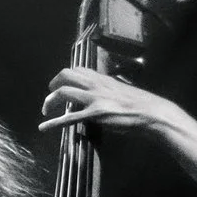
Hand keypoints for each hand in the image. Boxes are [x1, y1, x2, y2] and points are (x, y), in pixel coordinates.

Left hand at [37, 66, 194, 140]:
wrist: (152, 113)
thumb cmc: (141, 104)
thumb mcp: (123, 90)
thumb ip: (109, 90)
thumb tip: (102, 94)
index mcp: (103, 79)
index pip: (78, 70)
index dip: (65, 76)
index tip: (60, 83)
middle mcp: (96, 85)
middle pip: (66, 75)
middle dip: (53, 84)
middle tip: (50, 95)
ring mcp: (95, 99)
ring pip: (63, 92)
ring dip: (49, 101)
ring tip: (46, 110)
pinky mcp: (95, 115)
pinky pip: (69, 118)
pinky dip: (53, 123)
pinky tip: (44, 127)